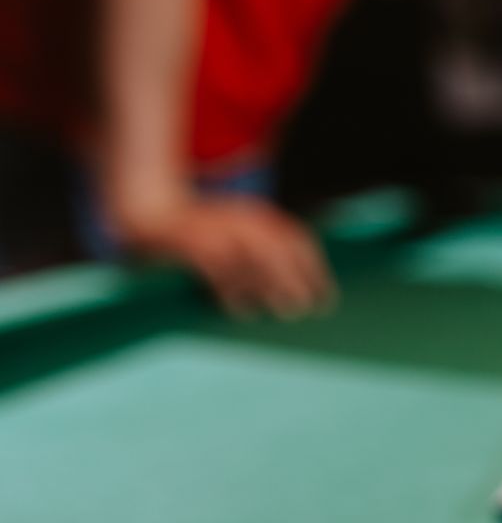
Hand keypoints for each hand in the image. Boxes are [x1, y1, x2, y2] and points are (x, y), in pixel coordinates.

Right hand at [117, 195, 336, 318]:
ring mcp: (217, 234)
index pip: (296, 241)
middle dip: (296, 281)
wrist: (152, 210)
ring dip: (271, 289)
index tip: (327, 296)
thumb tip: (302, 283)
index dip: (315, 269)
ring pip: (252, 266)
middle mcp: (241, 222)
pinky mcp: (194, 249)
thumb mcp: (239, 227)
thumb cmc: (203, 228)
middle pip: (278, 254)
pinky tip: (244, 313)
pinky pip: (219, 275)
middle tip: (309, 308)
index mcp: (256, 216)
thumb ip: (266, 248)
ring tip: (287, 312)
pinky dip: (233, 295)